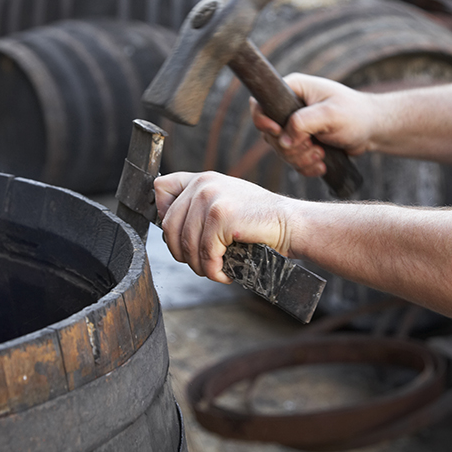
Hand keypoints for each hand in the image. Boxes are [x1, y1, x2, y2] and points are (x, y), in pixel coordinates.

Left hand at [154, 171, 294, 283]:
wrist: (290, 224)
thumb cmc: (258, 220)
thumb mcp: (224, 202)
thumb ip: (197, 207)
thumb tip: (167, 228)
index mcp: (201, 179)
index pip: (161, 188)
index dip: (162, 214)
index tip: (178, 233)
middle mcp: (203, 184)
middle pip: (168, 225)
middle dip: (181, 252)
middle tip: (199, 263)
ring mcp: (211, 198)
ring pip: (186, 244)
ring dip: (198, 266)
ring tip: (214, 270)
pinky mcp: (221, 217)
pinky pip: (205, 253)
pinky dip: (213, 270)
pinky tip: (224, 273)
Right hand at [251, 73, 376, 176]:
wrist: (373, 129)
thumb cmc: (356, 114)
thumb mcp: (330, 114)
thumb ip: (303, 123)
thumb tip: (283, 141)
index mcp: (292, 89)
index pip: (260, 103)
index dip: (263, 121)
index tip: (279, 132)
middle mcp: (289, 107)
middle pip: (269, 134)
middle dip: (291, 147)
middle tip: (314, 146)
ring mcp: (294, 126)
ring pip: (281, 150)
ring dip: (300, 158)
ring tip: (321, 155)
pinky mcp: (301, 142)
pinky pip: (292, 160)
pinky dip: (305, 166)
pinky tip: (321, 164)